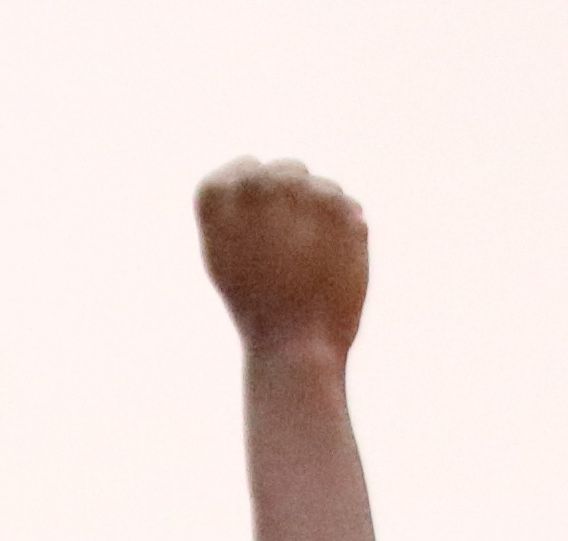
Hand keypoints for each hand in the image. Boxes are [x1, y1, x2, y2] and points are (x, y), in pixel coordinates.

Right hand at [195, 157, 369, 358]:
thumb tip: (260, 172)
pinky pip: (349, 206)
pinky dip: (346, 232)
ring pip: (323, 186)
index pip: (245, 166)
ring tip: (310, 262)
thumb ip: (238, 209)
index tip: (261, 233)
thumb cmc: (255, 309)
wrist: (294, 346)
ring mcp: (299, 192)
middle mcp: (257, 184)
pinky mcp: (339, 208)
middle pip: (289, 168)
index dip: (260, 200)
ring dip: (323, 217)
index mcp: (218, 196)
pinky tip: (331, 263)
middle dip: (295, 201)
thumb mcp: (227, 256)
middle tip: (291, 251)